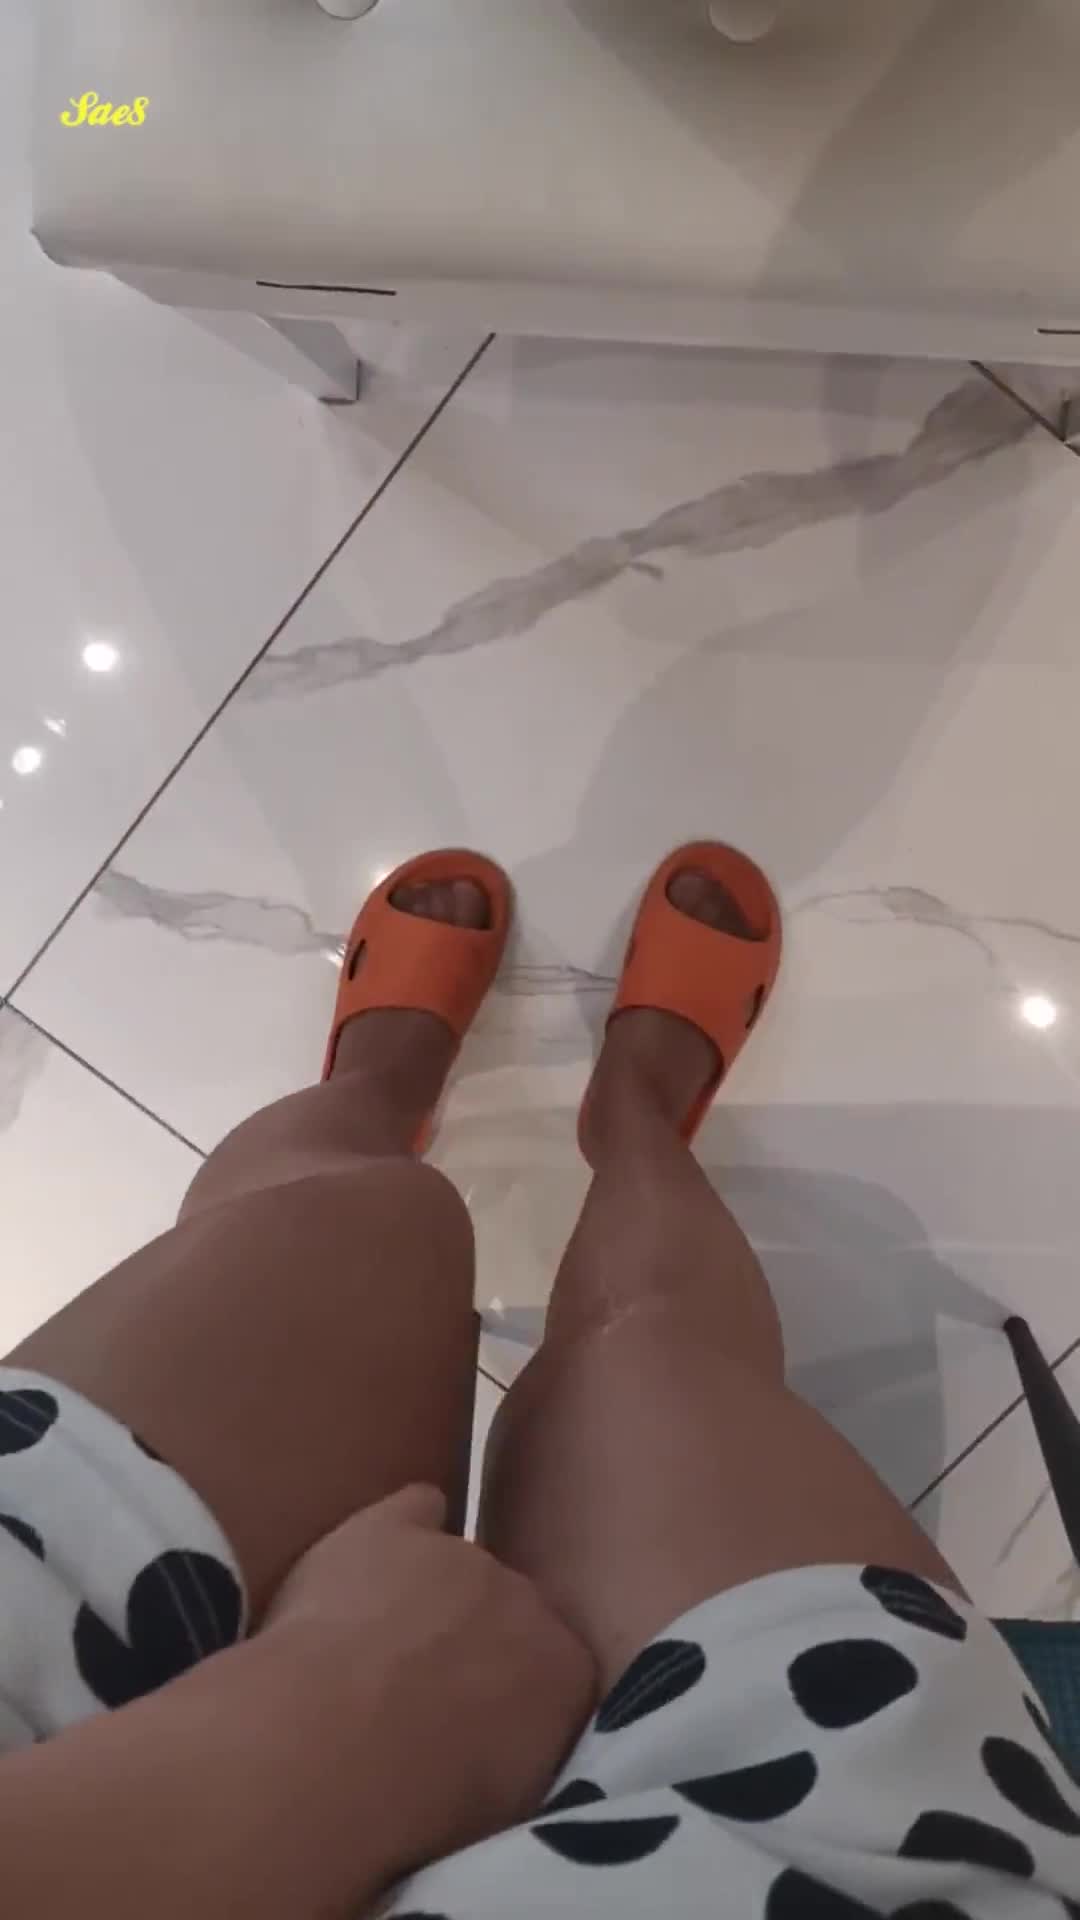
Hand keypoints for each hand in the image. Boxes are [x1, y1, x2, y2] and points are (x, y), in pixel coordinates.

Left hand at [264, 1485, 595, 1881]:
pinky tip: (381, 1547)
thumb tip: (507, 1746)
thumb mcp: (504, 1801)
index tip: (480, 1729)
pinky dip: (404, 1525)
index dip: (515, 1699)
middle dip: (475, 1646)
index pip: (556, 1673)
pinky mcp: (392, 1529)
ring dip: (428, 1603)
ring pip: (455, 1569)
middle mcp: (527, 1601)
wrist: (339, 1751)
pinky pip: (416, 1508)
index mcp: (567, 1671)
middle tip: (423, 1697)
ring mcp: (460, 1556)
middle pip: (508, 1616)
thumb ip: (524, 1754)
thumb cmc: (425, 1801)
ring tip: (377, 1654)